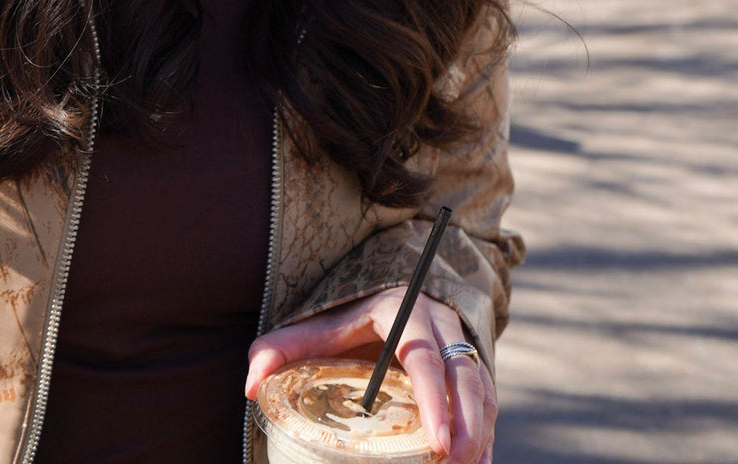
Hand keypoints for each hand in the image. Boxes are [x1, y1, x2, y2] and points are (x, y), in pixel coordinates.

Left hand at [245, 292, 495, 463]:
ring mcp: (460, 342)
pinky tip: (480, 463)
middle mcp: (439, 324)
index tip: (438, 443)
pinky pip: (489, 397)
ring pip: (482, 387)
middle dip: (467, 425)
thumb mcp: (317, 327)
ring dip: (481, 432)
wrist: (393, 291)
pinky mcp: (473, 363)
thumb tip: (248, 384)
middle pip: (464, 374)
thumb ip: (282, 349)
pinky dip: (487, 432)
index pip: (423, 355)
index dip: (433, 399)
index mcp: (402, 311)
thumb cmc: (349, 320)